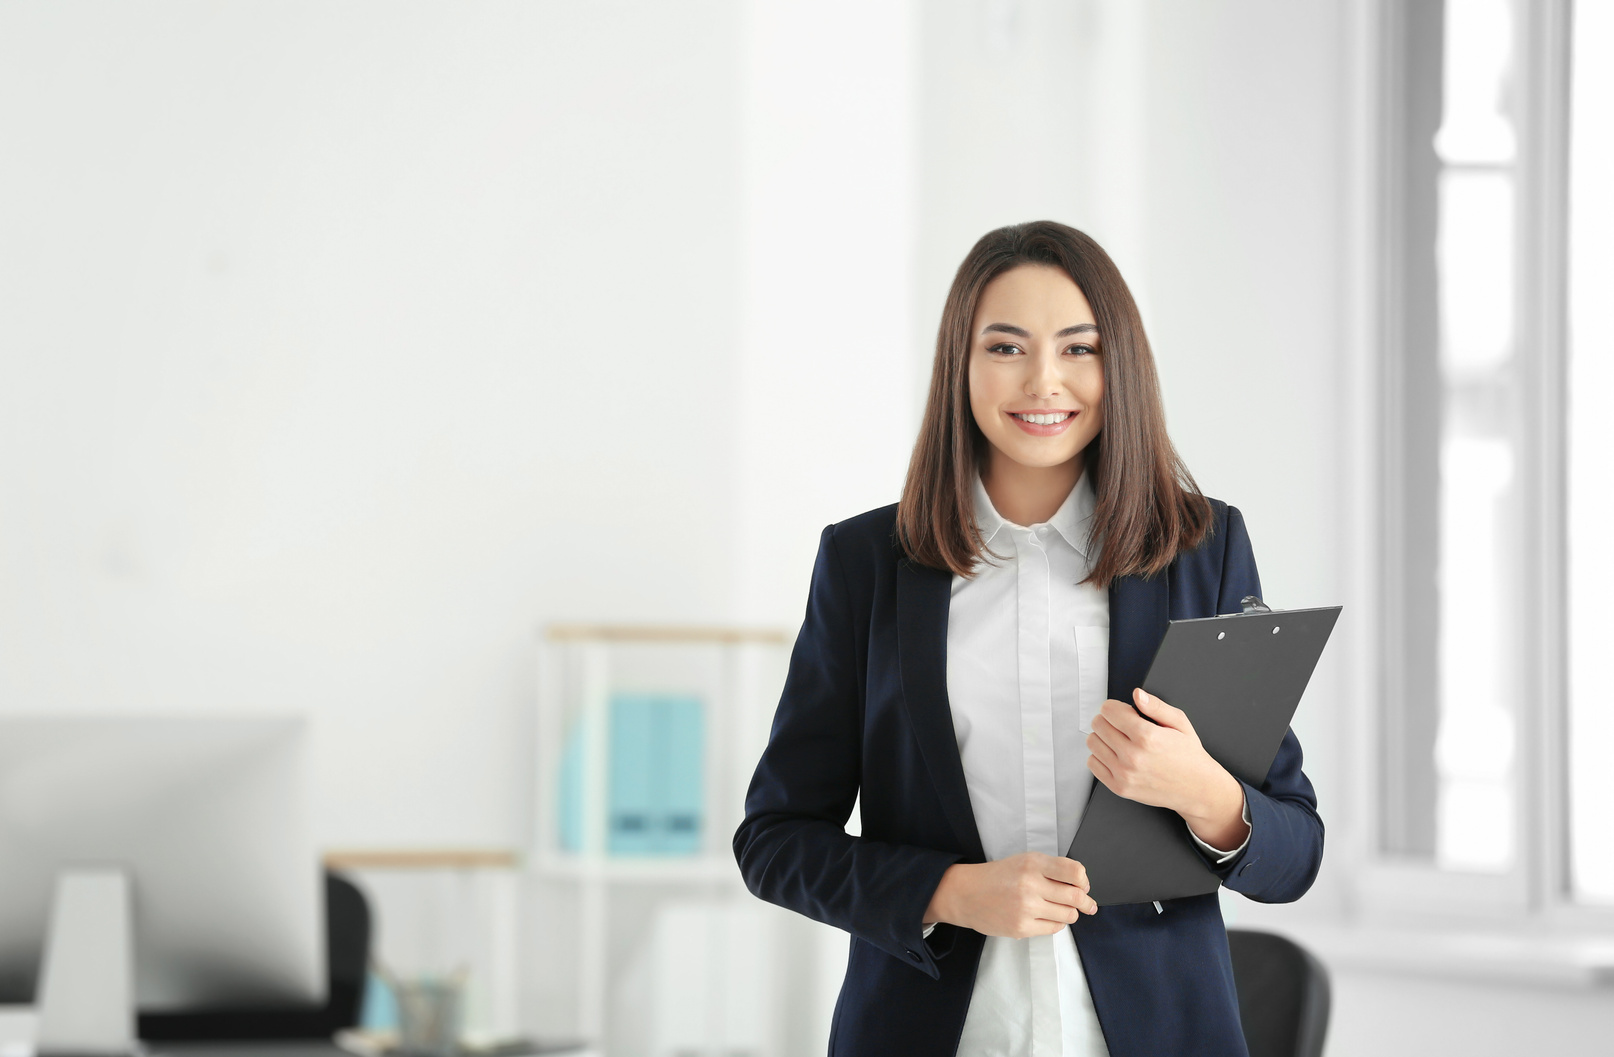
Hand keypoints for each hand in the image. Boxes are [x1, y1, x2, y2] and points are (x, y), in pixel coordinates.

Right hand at [922, 852, 1097, 938]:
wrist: (966, 894)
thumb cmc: (997, 877)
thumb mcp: (1023, 861)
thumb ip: (1051, 869)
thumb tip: (1081, 885)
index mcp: (1032, 863)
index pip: (1074, 871)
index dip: (1084, 880)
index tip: (1084, 885)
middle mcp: (1030, 884)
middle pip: (1075, 896)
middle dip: (1086, 902)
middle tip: (1088, 905)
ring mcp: (1026, 908)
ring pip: (1068, 915)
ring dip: (1070, 913)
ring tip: (1062, 909)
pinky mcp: (1022, 927)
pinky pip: (1054, 928)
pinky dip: (1056, 923)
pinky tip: (1047, 916)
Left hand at [1085, 688, 1249, 850]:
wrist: (1196, 789)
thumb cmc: (1189, 755)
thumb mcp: (1180, 723)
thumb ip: (1156, 706)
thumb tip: (1137, 695)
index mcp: (1147, 737)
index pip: (1108, 710)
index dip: (1116, 707)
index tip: (1124, 712)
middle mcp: (1133, 756)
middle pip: (1098, 724)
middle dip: (1109, 720)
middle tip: (1123, 726)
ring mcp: (1124, 774)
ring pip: (1092, 742)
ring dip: (1103, 738)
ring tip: (1121, 741)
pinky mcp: (1119, 788)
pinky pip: (1093, 763)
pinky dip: (1101, 756)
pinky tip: (1117, 755)